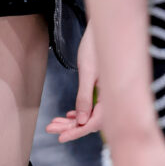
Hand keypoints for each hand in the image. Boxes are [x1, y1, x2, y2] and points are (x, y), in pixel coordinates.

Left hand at [46, 22, 102, 141]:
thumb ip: (85, 97)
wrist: (104, 28)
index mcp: (112, 97)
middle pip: (90, 120)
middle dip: (70, 127)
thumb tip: (80, 120)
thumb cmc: (97, 46)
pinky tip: (69, 115)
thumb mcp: (87, 72)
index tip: (60, 137)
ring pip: (90, 114)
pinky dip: (79, 111)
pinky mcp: (103, 89)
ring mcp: (108, 94)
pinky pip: (92, 106)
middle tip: (51, 128)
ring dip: (72, 120)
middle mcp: (113, 98)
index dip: (76, 132)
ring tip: (55, 123)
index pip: (93, 123)